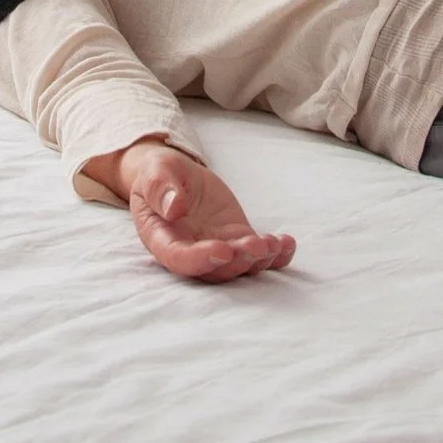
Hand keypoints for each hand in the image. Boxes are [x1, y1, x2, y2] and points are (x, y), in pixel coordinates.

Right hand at [87, 140, 294, 282]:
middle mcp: (190, 251)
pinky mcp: (236, 239)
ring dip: (258, 260)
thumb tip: (174, 207)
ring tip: (275, 244)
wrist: (174, 177)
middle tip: (256, 246)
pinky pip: (256, 254)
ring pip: (238, 265)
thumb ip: (160, 189)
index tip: (222, 249)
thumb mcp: (155, 173)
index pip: (179, 258)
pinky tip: (287, 244)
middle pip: (214, 269)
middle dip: (238, 261)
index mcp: (163, 239)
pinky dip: (275, 255)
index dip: (201, 259)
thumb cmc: (158, 175)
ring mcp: (216, 247)